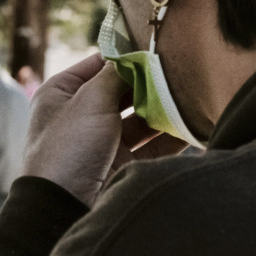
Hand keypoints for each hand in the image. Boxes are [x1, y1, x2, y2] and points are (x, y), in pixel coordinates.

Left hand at [22, 54, 187, 206]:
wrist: (64, 208)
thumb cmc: (69, 148)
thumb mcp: (89, 101)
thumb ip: (115, 76)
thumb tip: (135, 56)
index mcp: (61, 93)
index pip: (99, 65)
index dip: (128, 56)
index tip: (159, 47)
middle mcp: (81, 115)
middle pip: (124, 91)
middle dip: (151, 84)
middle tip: (184, 72)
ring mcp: (102, 141)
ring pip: (141, 119)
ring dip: (164, 110)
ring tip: (193, 97)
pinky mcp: (121, 165)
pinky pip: (152, 146)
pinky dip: (171, 136)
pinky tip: (192, 125)